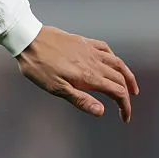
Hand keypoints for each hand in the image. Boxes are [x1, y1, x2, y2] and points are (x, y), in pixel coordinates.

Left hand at [16, 25, 138, 121]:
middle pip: (120, 79)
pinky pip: (105, 48)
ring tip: (130, 86)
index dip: (125, 106)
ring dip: (127, 75)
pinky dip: (114, 58)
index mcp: (89, 76)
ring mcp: (89, 50)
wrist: (28, 39)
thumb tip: (101, 112)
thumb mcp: (55, 88)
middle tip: (126, 105)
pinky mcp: (82, 41)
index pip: (117, 92)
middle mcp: (94, 62)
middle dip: (127, 94)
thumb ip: (80, 100)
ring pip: (117, 63)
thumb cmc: (38, 66)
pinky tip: (112, 61)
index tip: (125, 117)